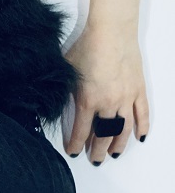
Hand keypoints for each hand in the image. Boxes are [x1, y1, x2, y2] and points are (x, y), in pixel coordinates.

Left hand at [63, 25, 148, 163]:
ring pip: (123, 129)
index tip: (74, 152)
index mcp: (87, 100)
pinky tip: (139, 137)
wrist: (111, 32)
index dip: (76, 145)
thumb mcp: (66, 70)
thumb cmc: (86, 47)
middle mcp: (108, 104)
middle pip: (104, 135)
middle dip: (98, 151)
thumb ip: (63, 88)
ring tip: (114, 154)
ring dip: (119, 144)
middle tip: (96, 160)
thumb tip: (51, 97)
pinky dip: (142, 127)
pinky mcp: (138, 90)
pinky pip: (142, 114)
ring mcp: (126, 98)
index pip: (81, 131)